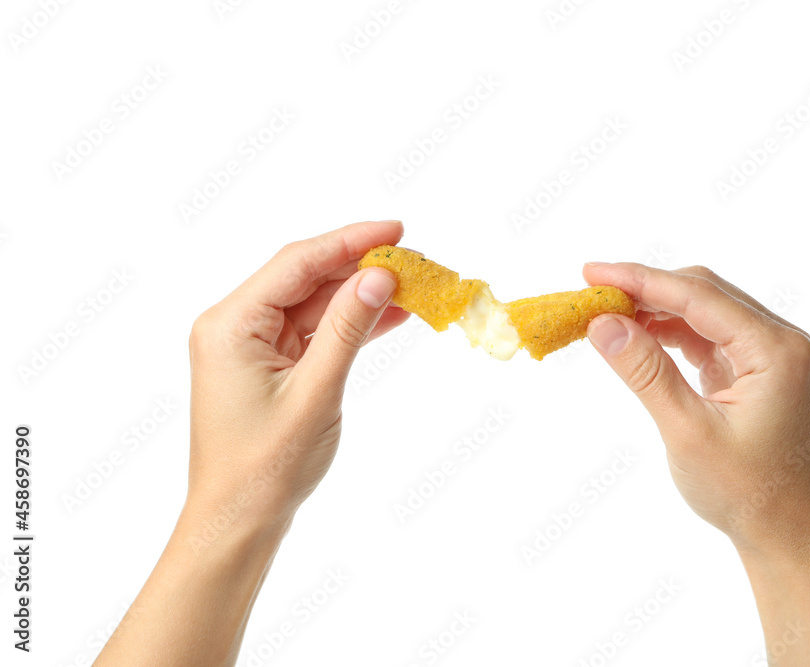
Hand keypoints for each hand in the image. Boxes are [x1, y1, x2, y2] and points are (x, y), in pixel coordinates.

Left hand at [186, 220, 408, 538]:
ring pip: (314, 303)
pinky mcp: (271, 365)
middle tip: (414, 260)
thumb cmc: (266, 466)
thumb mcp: (315, 392)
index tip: (397, 231)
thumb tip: (380, 276)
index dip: (350, 241)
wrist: (239, 521)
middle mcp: (235, 325)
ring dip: (360, 295)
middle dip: (360, 267)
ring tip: (413, 285)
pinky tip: (391, 314)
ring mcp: (252, 345)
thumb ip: (347, 328)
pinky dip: (350, 324)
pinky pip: (315, 331)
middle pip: (305, 277)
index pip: (297, 263)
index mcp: (230, 324)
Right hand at [584, 262, 809, 664]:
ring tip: (605, 316)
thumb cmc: (747, 493)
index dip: (639, 279)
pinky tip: (638, 337)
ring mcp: (769, 356)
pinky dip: (670, 335)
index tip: (591, 272)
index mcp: (775, 349)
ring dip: (655, 311)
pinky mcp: (755, 372)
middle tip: (591, 293)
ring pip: (703, 313)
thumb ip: (645, 372)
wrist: (790, 538)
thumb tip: (603, 322)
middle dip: (645, 289)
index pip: (697, 295)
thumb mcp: (687, 432)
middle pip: (703, 293)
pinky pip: (707, 338)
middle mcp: (779, 342)